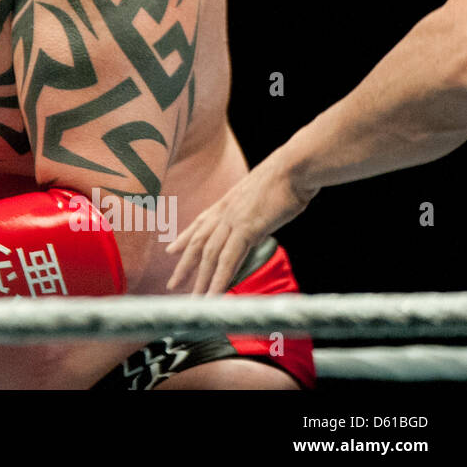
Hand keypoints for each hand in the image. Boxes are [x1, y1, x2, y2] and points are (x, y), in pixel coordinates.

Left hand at [166, 153, 316, 293]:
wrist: (295, 166)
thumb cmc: (287, 176)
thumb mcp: (263, 193)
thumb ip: (255, 208)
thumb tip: (259, 218)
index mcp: (228, 202)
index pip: (200, 223)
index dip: (185, 238)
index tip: (171, 250)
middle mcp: (225, 212)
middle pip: (199, 243)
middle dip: (185, 265)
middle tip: (172, 284)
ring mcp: (233, 220)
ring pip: (210, 255)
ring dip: (201, 279)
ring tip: (194, 300)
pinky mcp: (247, 229)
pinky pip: (229, 259)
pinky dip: (220, 279)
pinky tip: (214, 294)